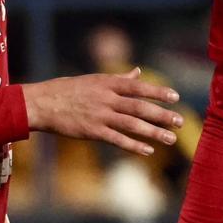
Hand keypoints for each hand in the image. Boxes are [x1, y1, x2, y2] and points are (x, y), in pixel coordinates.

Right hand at [23, 67, 181, 155]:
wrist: (42, 104)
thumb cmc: (68, 90)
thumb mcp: (94, 80)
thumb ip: (119, 78)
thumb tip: (138, 71)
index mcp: (107, 83)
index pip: (138, 86)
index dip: (157, 91)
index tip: (175, 97)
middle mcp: (106, 98)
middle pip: (139, 106)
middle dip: (161, 114)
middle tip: (180, 121)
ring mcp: (99, 115)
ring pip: (132, 124)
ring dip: (153, 132)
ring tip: (171, 139)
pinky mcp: (92, 131)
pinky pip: (117, 139)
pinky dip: (133, 145)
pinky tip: (148, 151)